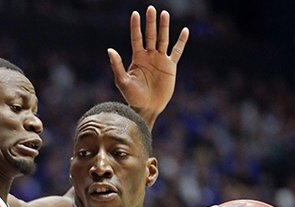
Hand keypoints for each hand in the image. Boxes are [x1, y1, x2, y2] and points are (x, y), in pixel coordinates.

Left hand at [108, 5, 188, 127]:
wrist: (147, 108)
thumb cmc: (132, 96)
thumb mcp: (122, 81)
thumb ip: (117, 65)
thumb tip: (110, 50)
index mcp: (137, 58)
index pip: (136, 38)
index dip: (136, 26)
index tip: (135, 14)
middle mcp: (149, 56)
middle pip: (150, 35)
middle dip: (151, 23)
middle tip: (151, 9)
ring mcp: (160, 60)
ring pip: (163, 40)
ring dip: (164, 27)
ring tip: (164, 14)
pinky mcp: (170, 66)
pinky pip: (177, 51)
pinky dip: (181, 42)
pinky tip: (185, 31)